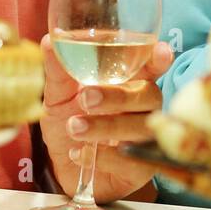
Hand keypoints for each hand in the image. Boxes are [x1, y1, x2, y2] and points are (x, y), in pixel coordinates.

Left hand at [39, 35, 172, 203]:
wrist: (63, 170)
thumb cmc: (69, 124)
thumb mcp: (58, 96)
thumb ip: (59, 71)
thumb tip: (49, 40)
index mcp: (129, 83)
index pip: (151, 67)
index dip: (158, 59)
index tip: (161, 51)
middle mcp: (143, 108)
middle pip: (149, 95)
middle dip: (118, 96)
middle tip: (86, 98)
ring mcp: (144, 138)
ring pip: (141, 128)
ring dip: (107, 126)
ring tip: (74, 127)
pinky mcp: (141, 169)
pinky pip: (133, 161)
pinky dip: (105, 158)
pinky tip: (79, 154)